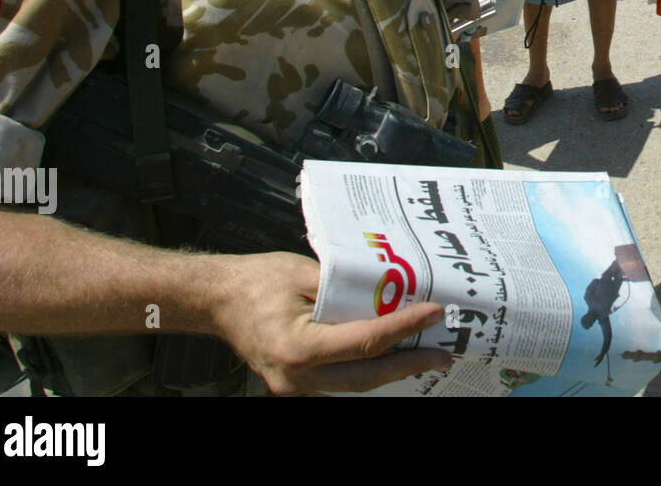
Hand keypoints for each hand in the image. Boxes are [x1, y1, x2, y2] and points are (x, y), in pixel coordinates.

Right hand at [212, 251, 451, 394]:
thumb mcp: (304, 273)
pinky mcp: (296, 383)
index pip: (365, 342)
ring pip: (354, 383)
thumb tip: (391, 291)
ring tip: (427, 356)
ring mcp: (294, 386)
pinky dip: (367, 368)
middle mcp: (296, 376)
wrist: (216, 299)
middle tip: (443, 354)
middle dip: (408, 364)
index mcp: (298, 347)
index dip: (404, 328)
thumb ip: (346, 287)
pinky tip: (392, 356)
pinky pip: (340, 380)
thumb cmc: (256, 281)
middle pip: (365, 375)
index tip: (434, 313)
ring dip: (391, 369)